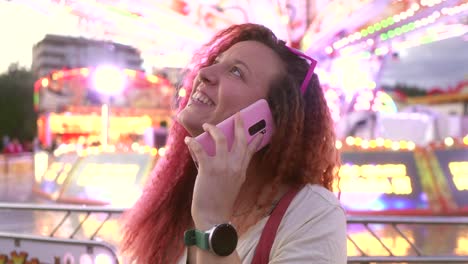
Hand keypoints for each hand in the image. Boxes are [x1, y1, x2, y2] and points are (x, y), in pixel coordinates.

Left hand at [184, 113, 263, 229]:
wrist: (213, 215)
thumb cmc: (221, 202)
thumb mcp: (234, 185)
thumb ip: (234, 171)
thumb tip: (231, 160)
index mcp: (241, 170)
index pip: (250, 150)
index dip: (255, 139)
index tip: (259, 131)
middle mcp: (234, 165)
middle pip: (239, 139)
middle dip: (239, 124)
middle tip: (237, 115)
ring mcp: (222, 166)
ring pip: (220, 138)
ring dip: (213, 129)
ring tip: (207, 125)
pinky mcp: (208, 168)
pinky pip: (200, 149)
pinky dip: (193, 143)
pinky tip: (188, 140)